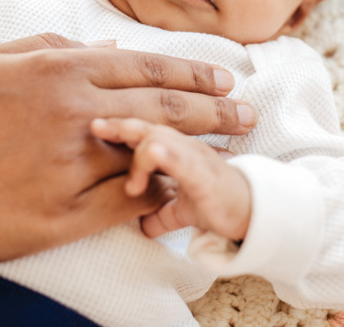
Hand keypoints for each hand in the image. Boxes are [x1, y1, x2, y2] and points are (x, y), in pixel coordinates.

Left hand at [91, 117, 251, 241]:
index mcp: (169, 146)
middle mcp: (181, 144)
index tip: (84, 118)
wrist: (259, 215)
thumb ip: (158, 208)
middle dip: (116, 118)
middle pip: (145, 120)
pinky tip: (152, 151)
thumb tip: (140, 224)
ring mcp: (194, 157)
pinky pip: (185, 164)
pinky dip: (168, 156)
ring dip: (132, 134)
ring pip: (161, 137)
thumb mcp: (179, 207)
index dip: (111, 119)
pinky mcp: (207, 177)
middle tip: (91, 120)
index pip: (136, 125)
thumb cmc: (217, 204)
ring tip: (107, 131)